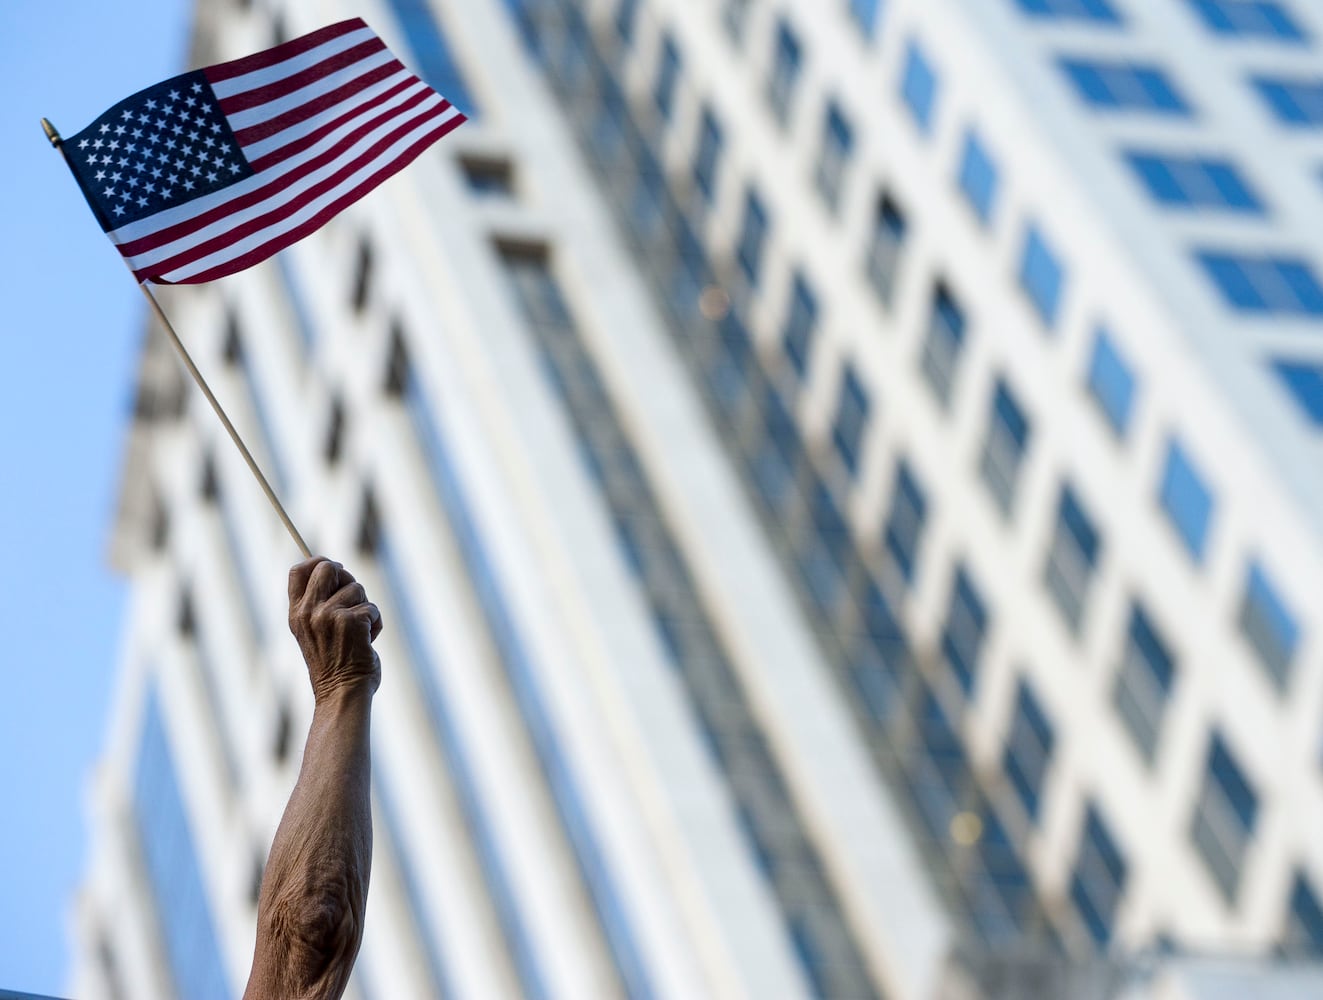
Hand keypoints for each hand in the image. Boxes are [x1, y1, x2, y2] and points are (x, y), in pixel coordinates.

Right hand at [288, 557, 382, 701]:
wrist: (342, 693)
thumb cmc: (333, 664)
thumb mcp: (313, 632)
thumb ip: (317, 604)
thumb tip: (335, 568)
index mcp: (296, 614)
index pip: (298, 571)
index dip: (317, 561)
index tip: (334, 567)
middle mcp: (309, 612)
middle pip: (329, 567)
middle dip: (347, 579)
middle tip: (353, 599)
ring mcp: (329, 615)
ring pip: (357, 588)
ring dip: (364, 608)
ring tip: (358, 633)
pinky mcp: (352, 621)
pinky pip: (372, 608)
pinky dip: (376, 624)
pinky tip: (368, 642)